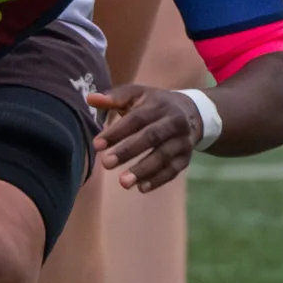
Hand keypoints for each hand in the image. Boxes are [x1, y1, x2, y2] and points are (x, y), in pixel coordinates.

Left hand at [89, 83, 207, 191]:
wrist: (192, 112)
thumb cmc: (154, 104)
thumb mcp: (137, 94)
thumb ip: (114, 97)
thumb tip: (90, 98)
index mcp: (158, 105)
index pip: (136, 119)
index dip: (117, 132)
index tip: (97, 145)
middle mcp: (174, 122)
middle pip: (151, 137)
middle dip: (128, 151)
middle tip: (106, 164)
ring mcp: (182, 141)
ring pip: (164, 156)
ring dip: (143, 170)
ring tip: (123, 183)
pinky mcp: (186, 157)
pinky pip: (173, 170)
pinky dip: (158, 180)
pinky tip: (141, 188)